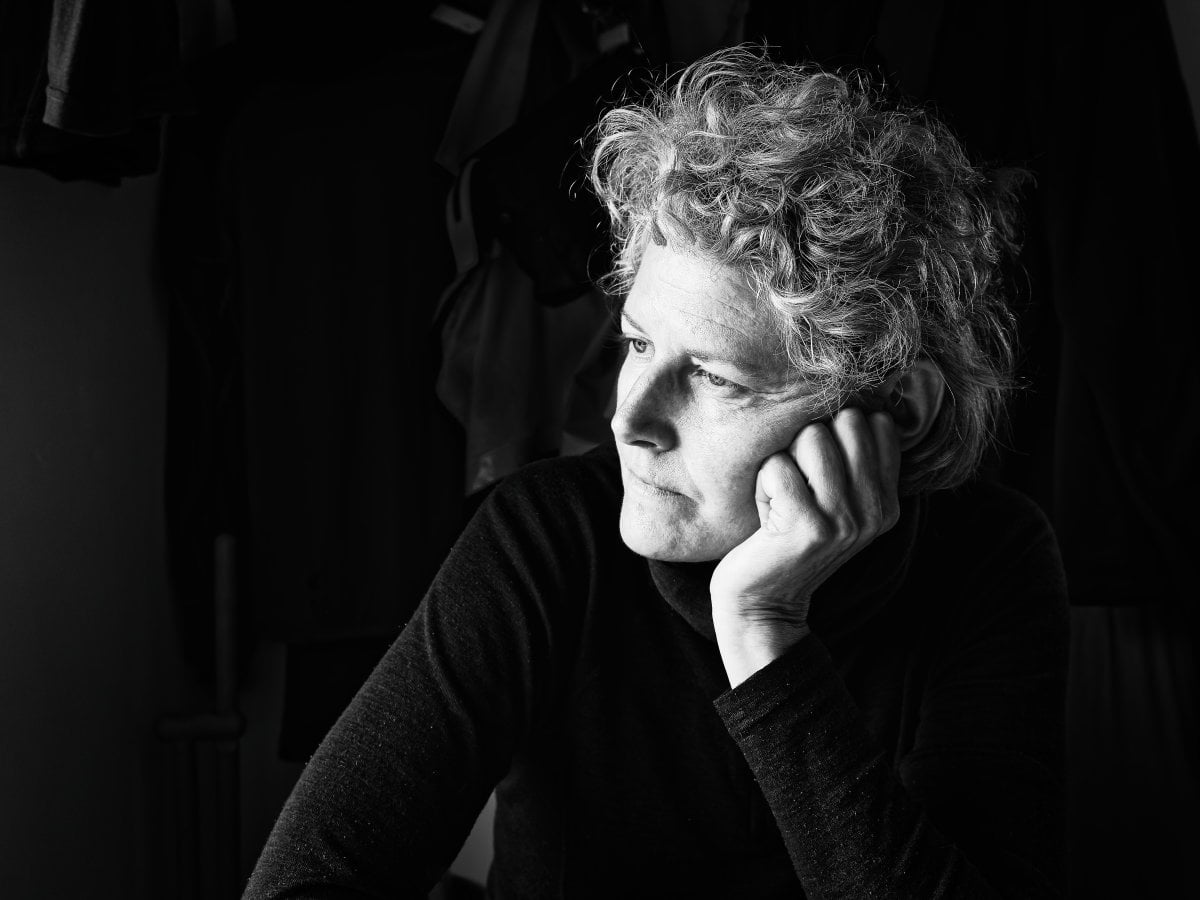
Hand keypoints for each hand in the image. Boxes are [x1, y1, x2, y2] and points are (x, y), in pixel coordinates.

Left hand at [710, 408, 900, 686]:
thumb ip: (852, 461)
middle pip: (844, 421)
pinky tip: (766, 516)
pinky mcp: (808, 527)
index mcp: (888, 501)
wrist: (763, 603)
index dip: (837, 433)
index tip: (819, 473)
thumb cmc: (788, 538)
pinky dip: (762, 484)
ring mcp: (845, 519)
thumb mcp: (834, 503)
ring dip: (783, 462)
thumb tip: (855, 396)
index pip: (877, 423)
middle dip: (808, 442)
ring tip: (781, 499)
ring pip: (811, 436)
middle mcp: (876, 510)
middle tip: (796, 485)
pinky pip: (777, 465)